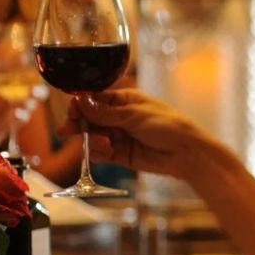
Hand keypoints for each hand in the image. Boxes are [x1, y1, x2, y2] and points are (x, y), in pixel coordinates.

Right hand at [58, 89, 212, 178]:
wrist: (186, 153)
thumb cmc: (167, 125)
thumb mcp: (133, 115)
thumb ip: (105, 112)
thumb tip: (80, 100)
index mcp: (124, 100)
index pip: (95, 99)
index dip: (81, 104)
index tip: (71, 110)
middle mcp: (118, 117)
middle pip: (90, 118)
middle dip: (79, 123)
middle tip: (67, 129)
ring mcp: (119, 136)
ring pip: (93, 137)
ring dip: (92, 140)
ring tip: (103, 144)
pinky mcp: (120, 154)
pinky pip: (101, 153)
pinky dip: (98, 153)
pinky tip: (105, 151)